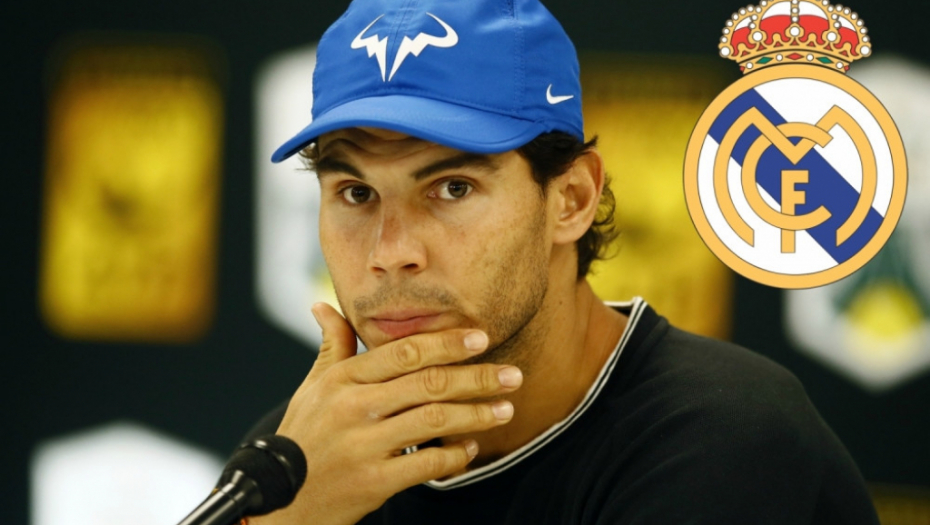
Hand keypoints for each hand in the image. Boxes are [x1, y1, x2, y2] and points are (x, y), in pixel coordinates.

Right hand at [250, 302, 521, 524]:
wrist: (279, 498)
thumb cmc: (303, 436)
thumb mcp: (314, 387)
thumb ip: (332, 345)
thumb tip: (323, 305)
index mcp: (342, 379)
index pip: (404, 352)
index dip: (446, 343)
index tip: (481, 338)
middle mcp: (353, 408)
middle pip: (427, 383)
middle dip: (477, 377)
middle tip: (514, 375)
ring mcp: (363, 446)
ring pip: (433, 420)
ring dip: (476, 414)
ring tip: (506, 409)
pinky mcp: (373, 481)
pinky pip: (426, 464)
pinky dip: (454, 455)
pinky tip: (471, 447)